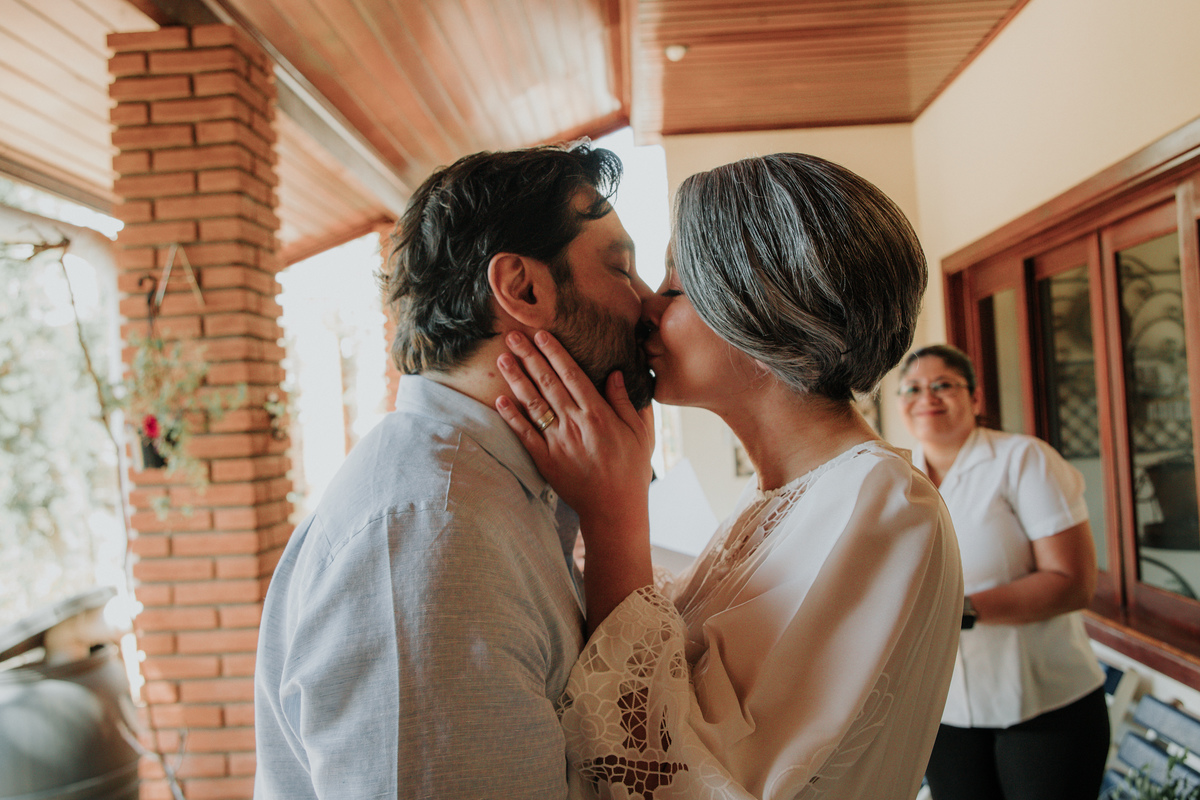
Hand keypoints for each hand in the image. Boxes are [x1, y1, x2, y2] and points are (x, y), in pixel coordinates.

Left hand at [495, 330, 653, 531]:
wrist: (615, 509)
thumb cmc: (631, 470)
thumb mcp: (640, 433)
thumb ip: (627, 401)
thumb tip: (616, 373)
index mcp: (598, 413)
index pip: (572, 374)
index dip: (555, 352)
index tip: (542, 334)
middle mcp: (574, 423)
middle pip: (547, 382)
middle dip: (529, 356)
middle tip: (512, 336)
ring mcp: (557, 442)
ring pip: (532, 403)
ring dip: (515, 379)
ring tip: (501, 359)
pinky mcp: (545, 460)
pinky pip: (524, 434)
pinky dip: (511, 416)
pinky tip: (500, 399)